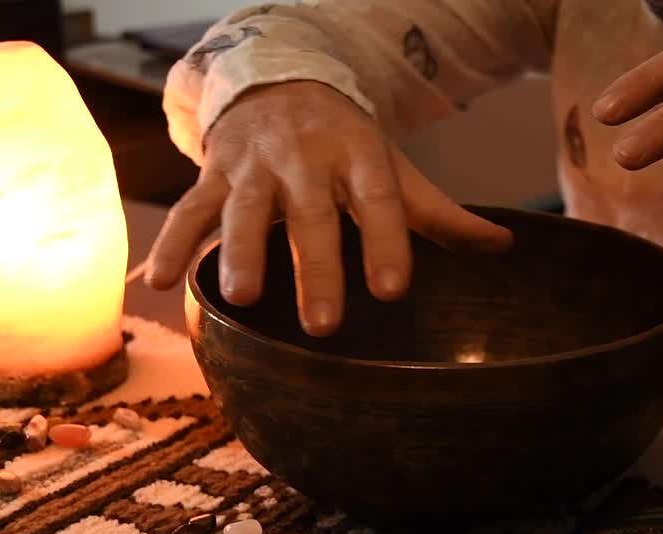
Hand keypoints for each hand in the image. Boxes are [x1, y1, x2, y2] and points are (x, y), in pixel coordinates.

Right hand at [145, 81, 512, 336]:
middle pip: (311, 215)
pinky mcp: (213, 173)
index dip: (385, 242)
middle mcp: (305, 159)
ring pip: (244, 209)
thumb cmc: (346, 144)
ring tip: (243, 298)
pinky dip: (172, 244)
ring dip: (239, 252)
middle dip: (315, 267)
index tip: (391, 289)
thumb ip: (440, 214)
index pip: (378, 200)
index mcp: (358, 157)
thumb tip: (503, 246)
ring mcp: (254, 166)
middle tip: (323, 325)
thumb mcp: (392, 168)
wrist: (278, 79)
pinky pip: (189, 209)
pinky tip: (159, 284)